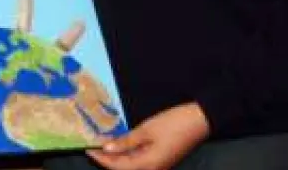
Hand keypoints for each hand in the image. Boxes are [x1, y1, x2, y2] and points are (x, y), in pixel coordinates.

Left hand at [87, 102, 209, 169]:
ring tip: (103, 144)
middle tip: (93, 146)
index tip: (87, 148)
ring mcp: (158, 166)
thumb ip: (126, 141)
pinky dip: (128, 154)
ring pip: (131, 166)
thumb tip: (107, 149)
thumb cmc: (173, 123)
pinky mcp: (162, 160)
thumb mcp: (146, 130)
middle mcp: (153, 169)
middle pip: (123, 169)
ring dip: (117, 157)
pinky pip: (140, 161)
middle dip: (107, 159)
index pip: (117, 166)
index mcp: (148, 165)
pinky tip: (120, 144)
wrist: (200, 121)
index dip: (101, 159)